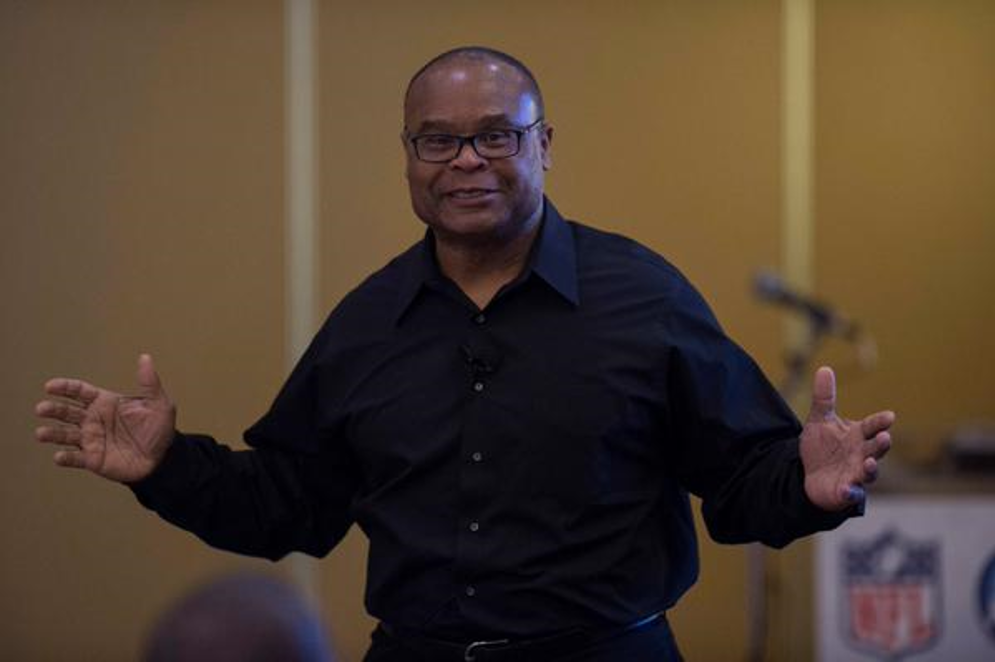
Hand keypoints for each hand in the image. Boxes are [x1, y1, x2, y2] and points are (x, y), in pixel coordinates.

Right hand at [35, 354, 175, 482]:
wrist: (163, 458)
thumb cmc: (158, 428)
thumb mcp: (158, 403)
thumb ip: (149, 382)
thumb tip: (145, 357)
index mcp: (105, 402)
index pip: (79, 391)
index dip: (64, 387)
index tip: (50, 386)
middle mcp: (93, 420)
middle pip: (67, 412)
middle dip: (53, 409)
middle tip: (41, 408)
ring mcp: (91, 440)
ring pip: (65, 435)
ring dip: (52, 434)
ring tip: (41, 433)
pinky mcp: (93, 459)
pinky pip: (76, 458)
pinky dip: (66, 458)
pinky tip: (59, 456)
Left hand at [800, 366, 894, 510]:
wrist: (810, 474)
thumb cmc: (823, 447)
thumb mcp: (819, 420)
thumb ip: (824, 398)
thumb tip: (824, 368)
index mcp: (858, 435)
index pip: (873, 426)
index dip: (880, 422)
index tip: (889, 416)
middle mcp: (862, 454)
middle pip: (877, 449)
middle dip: (881, 444)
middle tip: (885, 438)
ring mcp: (856, 473)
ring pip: (870, 472)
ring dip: (871, 468)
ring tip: (870, 463)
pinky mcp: (847, 491)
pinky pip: (852, 493)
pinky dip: (851, 492)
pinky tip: (847, 489)